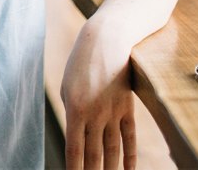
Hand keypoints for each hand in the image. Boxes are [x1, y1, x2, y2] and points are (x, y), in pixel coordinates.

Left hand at [60, 18, 137, 169]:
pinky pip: (129, 137)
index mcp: (75, 109)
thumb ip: (72, 114)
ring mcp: (113, 112)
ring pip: (112, 150)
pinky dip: (130, 157)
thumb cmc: (81, 62)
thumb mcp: (67, 87)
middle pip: (94, 155)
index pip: (74, 150)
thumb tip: (76, 137)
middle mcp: (95, 114)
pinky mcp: (127, 108)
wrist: (107, 40)